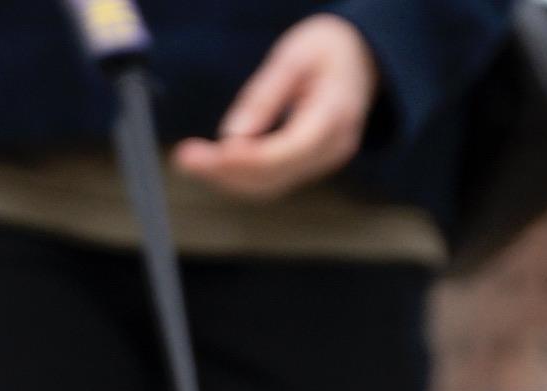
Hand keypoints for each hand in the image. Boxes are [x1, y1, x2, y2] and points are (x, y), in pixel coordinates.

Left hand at [173, 15, 376, 201]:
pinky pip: (273, 180)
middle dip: (226, 172)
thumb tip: (231, 136)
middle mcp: (332, 148)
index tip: (209, 153)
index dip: (244, 160)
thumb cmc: (328, 49)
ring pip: (270, 185)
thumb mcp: (294, 56)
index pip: (284, 153)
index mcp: (333, 116)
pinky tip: (214, 162)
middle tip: (185, 158)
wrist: (362, 58)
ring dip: (228, 178)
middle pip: (273, 177)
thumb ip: (263, 96)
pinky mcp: (310, 165)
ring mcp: (323, 161)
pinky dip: (241, 174)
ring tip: (191, 160)